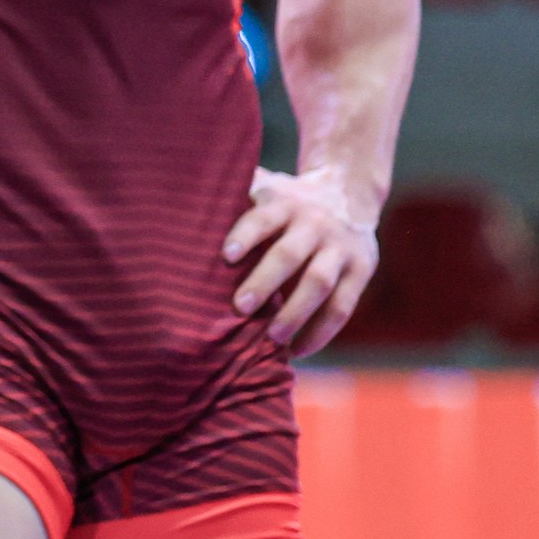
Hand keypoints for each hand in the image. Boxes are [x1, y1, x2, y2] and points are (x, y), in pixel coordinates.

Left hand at [226, 166, 380, 354]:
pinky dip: (321, 332)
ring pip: (319, 282)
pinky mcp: (361, 271)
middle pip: (289, 254)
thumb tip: (177, 197)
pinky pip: (343, 306)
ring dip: (295, 312)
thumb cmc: (286, 199)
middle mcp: (314, 224)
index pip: (262, 218)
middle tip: (239, 307)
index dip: (244, 235)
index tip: (225, 256)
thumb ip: (233, 193)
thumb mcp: (264, 187)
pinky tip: (298, 351)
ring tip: (271, 338)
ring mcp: (340, 248)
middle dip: (265, 281)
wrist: (347, 191)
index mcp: (284, 203)